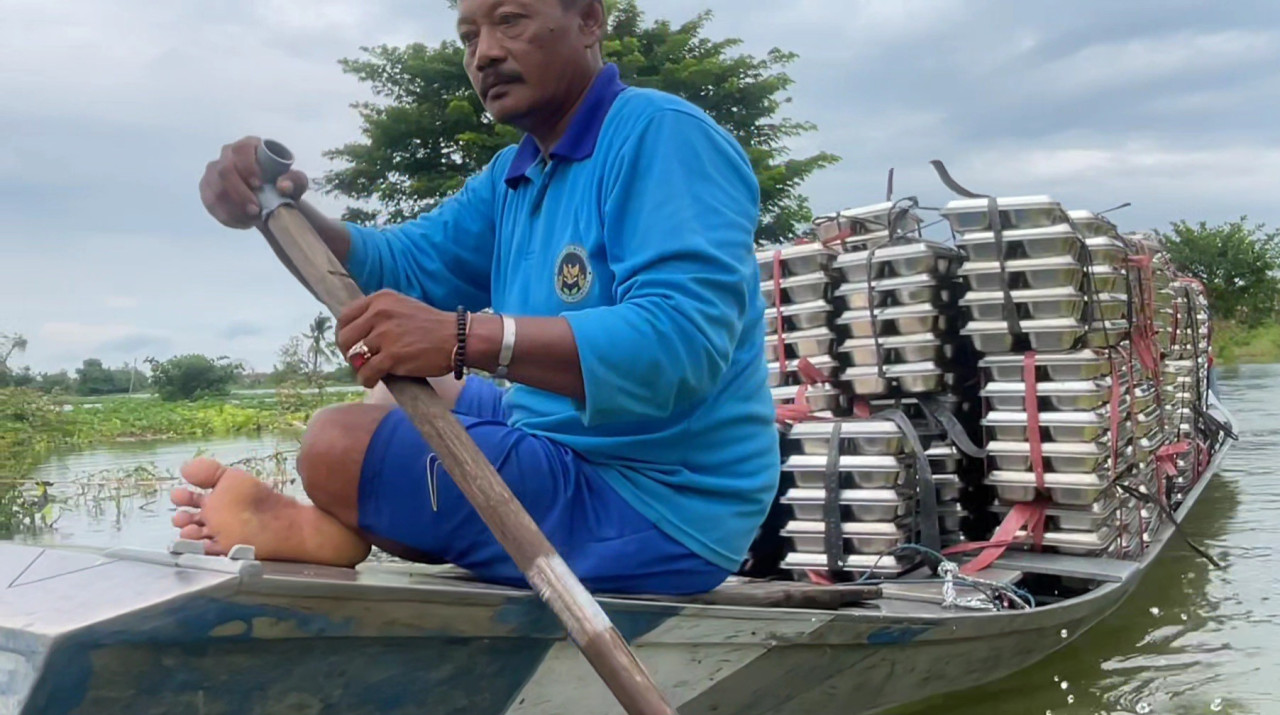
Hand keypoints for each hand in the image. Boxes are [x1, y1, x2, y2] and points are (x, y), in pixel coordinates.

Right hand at [199, 136, 309, 229]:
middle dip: (239, 193)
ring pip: (215, 189)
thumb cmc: (283, 184)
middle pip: (224, 170)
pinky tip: (243, 222)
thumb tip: (282, 186)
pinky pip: (210, 204)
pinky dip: (227, 216)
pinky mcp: (207, 189)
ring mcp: (214, 172)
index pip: (241, 149)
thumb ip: (295, 181)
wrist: (271, 199)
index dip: (247, 166)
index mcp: (248, 146)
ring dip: (233, 208)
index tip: (259, 184)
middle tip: (256, 209)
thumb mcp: (295, 182)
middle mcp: (227, 154)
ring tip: (252, 218)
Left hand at [336, 290, 458, 387]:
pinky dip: (368, 380)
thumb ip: (380, 313)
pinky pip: (367, 372)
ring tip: (369, 372)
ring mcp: (384, 334)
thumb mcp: (403, 307)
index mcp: (380, 299)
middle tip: (359, 361)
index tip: (351, 344)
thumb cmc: (432, 325)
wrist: (458, 338)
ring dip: (358, 368)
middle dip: (348, 353)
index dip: (344, 334)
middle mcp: (379, 313)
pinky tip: (375, 381)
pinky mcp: (392, 356)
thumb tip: (357, 332)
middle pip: (344, 337)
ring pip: (353, 356)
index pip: (345, 316)